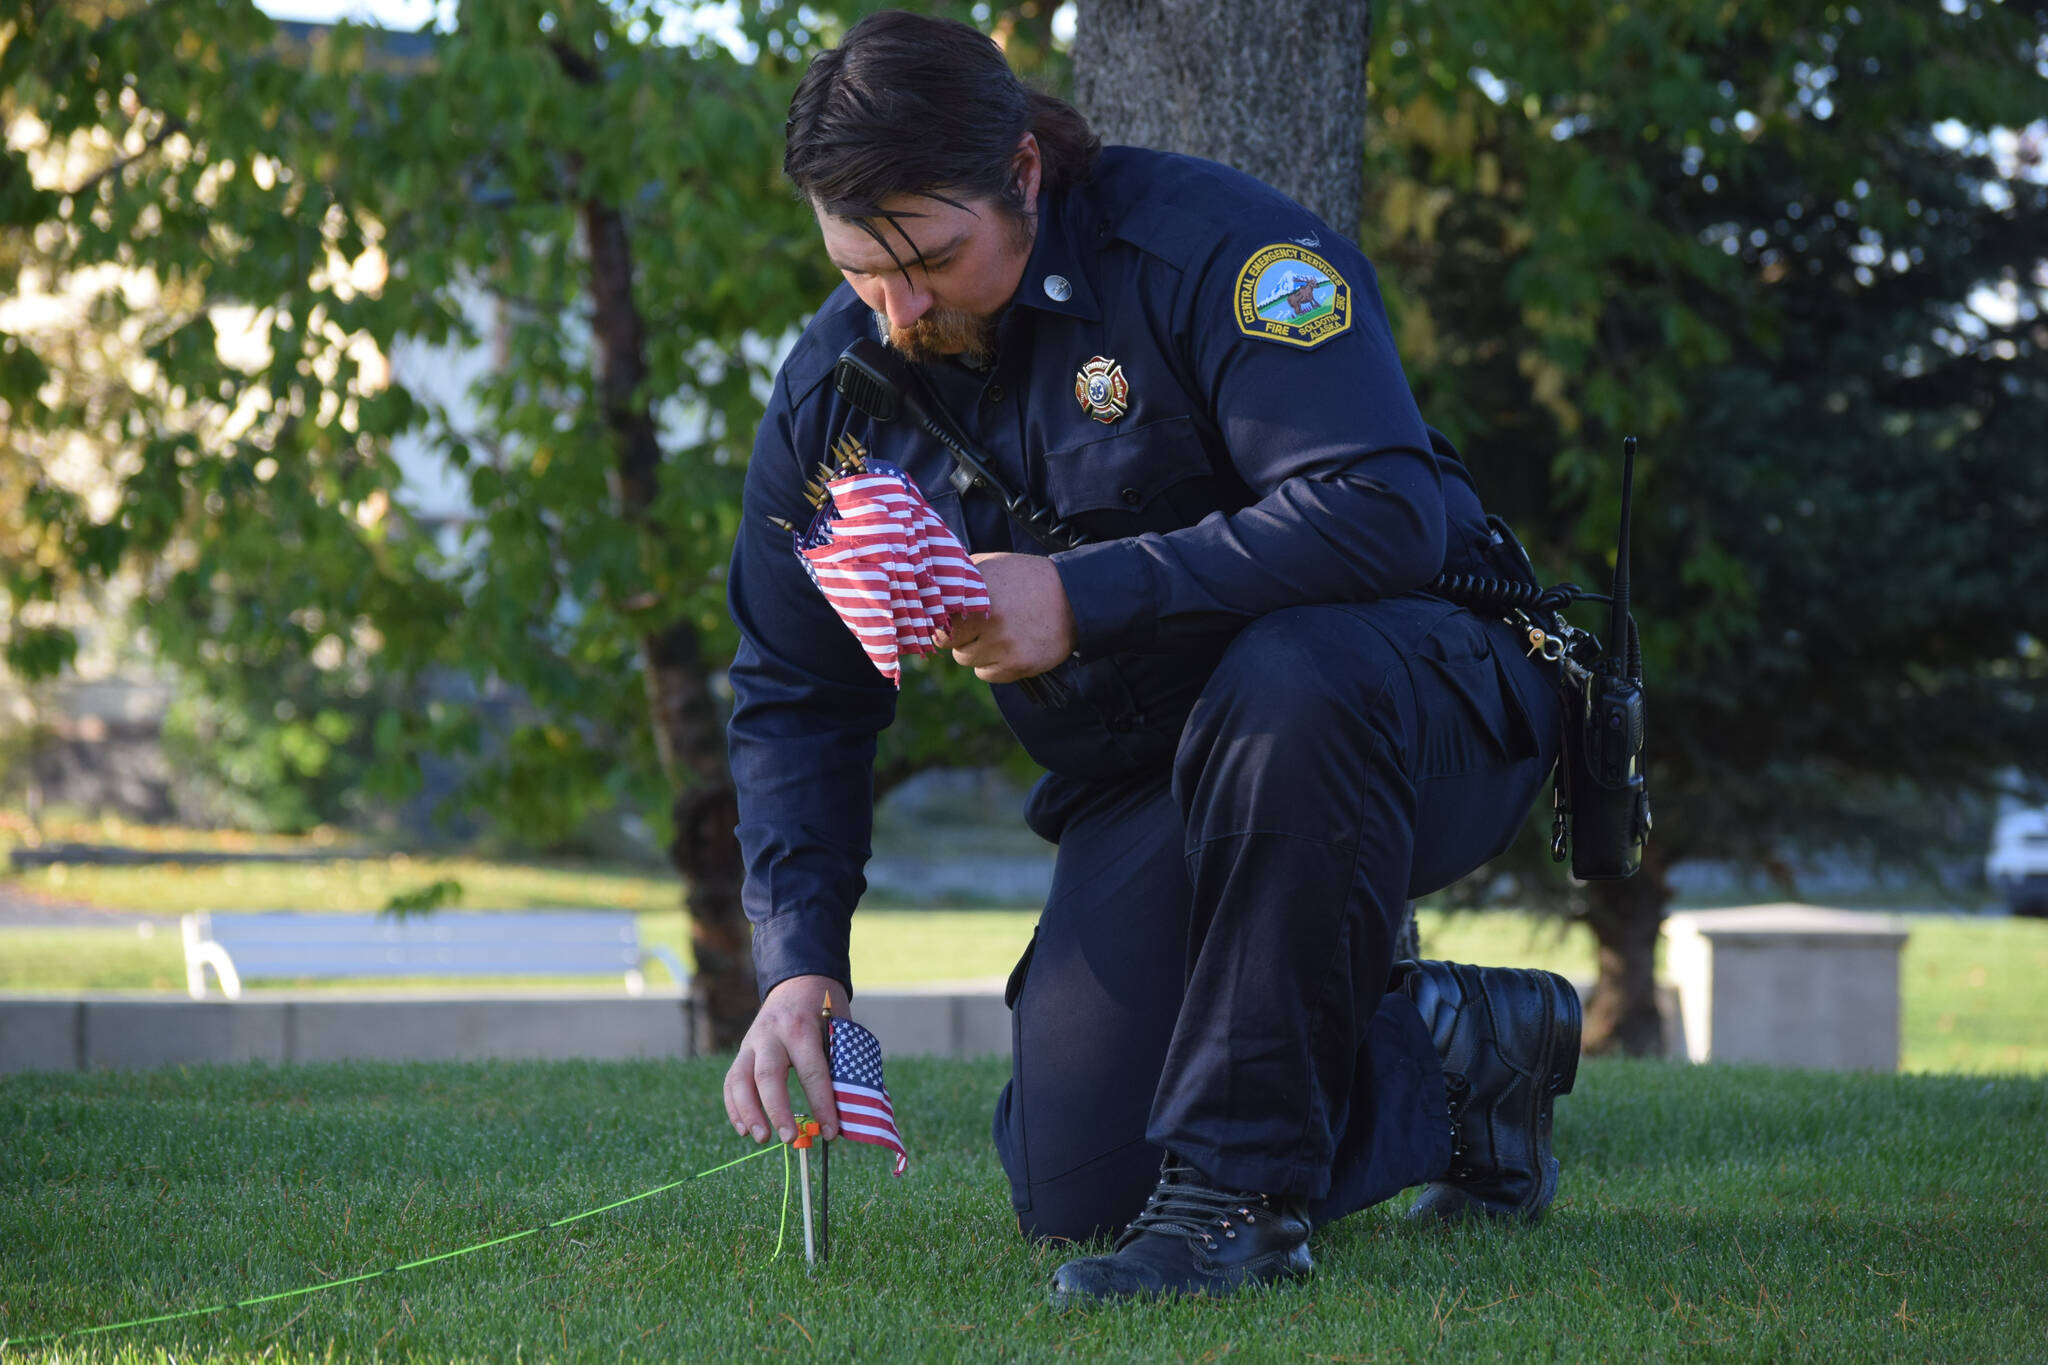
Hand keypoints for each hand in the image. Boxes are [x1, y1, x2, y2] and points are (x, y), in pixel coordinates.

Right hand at [723, 974, 847, 1144]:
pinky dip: (734, 1107)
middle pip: (768, 1075)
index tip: (830, 1132)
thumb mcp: (839, 1027)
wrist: (799, 979)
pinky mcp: (743, 1050)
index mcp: (802, 1027)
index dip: (821, 1104)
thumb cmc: (825, 1008)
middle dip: (778, 1110)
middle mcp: (772, 1034)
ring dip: (748, 1112)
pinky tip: (744, 1129)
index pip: (811, 1071)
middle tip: (788, 1137)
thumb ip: (840, 1062)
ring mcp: (752, 1041)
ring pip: (740, 1079)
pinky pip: (731, 1081)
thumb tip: (847, 1109)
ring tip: (760, 1138)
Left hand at [940, 552, 1076, 682]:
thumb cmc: (1027, 579)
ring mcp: (1005, 645)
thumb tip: (931, 589)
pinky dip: (992, 665)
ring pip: (967, 659)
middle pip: (949, 642)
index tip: (949, 618)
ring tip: (996, 634)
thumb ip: (960, 576)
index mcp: (979, 592)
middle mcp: (990, 619)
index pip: (939, 618)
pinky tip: (1007, 648)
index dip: (941, 620)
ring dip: (976, 650)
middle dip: (958, 634)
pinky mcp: (1018, 665)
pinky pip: (986, 674)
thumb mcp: (993, 564)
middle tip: (975, 625)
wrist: (1073, 598)